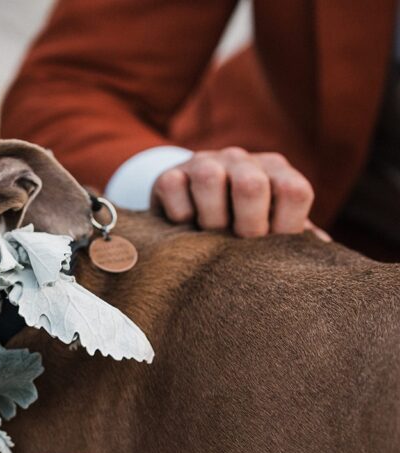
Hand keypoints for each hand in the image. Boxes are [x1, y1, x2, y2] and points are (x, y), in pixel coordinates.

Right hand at [152, 147, 328, 239]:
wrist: (192, 202)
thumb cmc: (240, 221)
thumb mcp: (270, 224)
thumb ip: (295, 236)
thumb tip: (323, 252)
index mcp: (276, 170)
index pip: (294, 192)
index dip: (285, 226)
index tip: (272, 244)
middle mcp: (243, 160)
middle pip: (252, 184)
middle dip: (247, 225)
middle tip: (240, 242)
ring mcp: (205, 162)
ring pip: (210, 179)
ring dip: (211, 218)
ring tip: (210, 234)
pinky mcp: (171, 173)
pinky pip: (174, 187)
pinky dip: (180, 214)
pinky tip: (184, 224)